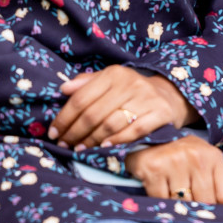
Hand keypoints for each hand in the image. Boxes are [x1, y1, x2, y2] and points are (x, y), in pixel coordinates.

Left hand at [50, 65, 197, 149]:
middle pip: (93, 114)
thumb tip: (63, 89)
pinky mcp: (160, 113)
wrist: (168, 95)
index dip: (64, 117)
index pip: (81, 98)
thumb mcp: (109, 81)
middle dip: (75, 132)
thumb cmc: (130, 91)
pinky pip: (134, 131)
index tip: (54, 132)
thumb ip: (86, 84)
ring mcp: (146, 98)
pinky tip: (104, 147)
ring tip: (80, 148)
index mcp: (113, 74)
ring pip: (110, 124)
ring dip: (91, 140)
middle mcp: (130, 83)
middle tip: (64, 144)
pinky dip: (117, 141)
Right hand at [125, 136, 222, 204]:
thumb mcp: (208, 159)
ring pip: (184, 204)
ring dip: (178, 204)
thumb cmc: (182, 152)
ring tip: (173, 191)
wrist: (148, 136)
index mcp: (214, 157)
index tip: (211, 206)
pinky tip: (159, 188)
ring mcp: (175, 163)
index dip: (220, 207)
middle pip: (206, 203)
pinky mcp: (154, 170)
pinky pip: (161, 200)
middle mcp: (197, 158)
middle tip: (187, 197)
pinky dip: (160, 200)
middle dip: (197, 206)